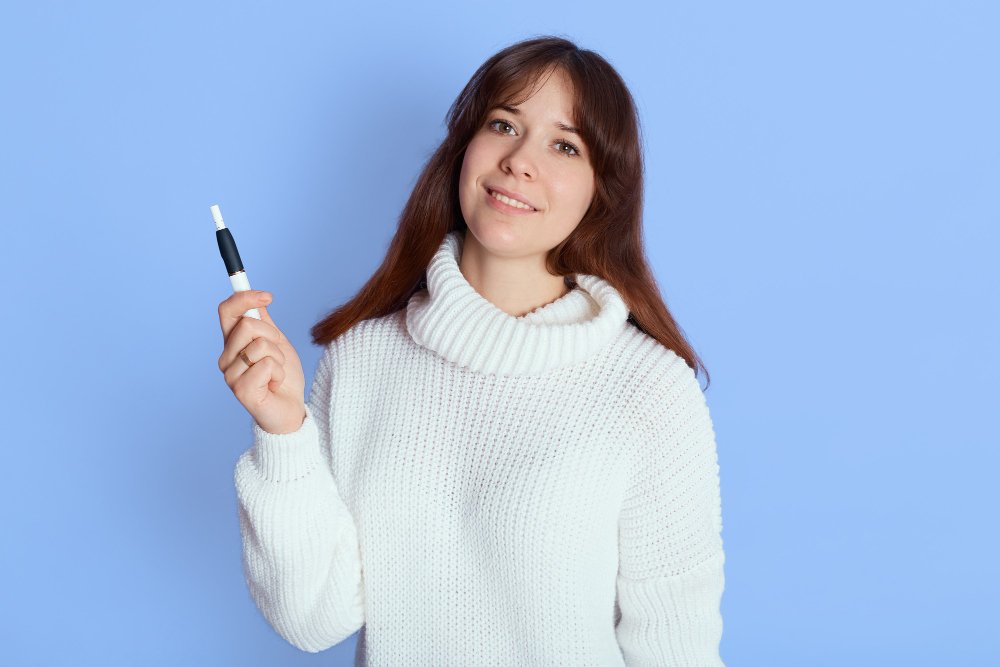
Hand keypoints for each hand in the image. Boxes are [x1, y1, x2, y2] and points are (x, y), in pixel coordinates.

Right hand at [217, 290, 306, 433]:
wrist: (291, 409)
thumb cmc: (282, 377)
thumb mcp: (277, 342)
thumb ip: (264, 322)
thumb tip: (257, 298)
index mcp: (231, 343)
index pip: (227, 311)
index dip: (245, 297)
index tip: (268, 296)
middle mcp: (226, 358)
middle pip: (247, 325)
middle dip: (273, 336)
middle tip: (277, 356)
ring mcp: (230, 375)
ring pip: (261, 345)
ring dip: (279, 357)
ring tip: (276, 373)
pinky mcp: (241, 390)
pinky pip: (267, 365)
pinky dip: (279, 373)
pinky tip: (274, 385)